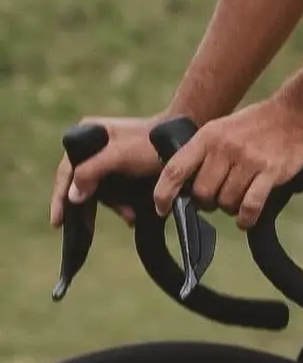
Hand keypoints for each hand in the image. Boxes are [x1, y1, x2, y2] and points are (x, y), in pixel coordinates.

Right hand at [50, 116, 164, 228]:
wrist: (184, 140)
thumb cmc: (153, 144)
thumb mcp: (120, 156)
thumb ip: (92, 171)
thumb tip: (72, 196)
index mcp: (90, 133)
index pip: (67, 169)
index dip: (60, 197)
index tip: (58, 222)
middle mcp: (96, 143)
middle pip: (83, 183)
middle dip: (92, 206)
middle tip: (90, 229)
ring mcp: (110, 155)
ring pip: (101, 189)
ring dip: (113, 206)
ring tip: (129, 216)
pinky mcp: (124, 166)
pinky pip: (115, 189)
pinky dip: (122, 203)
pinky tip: (132, 214)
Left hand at [153, 97, 302, 229]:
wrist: (296, 115)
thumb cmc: (254, 127)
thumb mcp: (221, 129)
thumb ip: (202, 155)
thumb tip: (181, 190)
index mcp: (208, 136)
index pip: (174, 170)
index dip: (163, 194)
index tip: (163, 210)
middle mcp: (225, 147)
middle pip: (201, 193)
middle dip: (207, 202)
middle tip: (220, 196)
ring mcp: (248, 159)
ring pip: (225, 202)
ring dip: (230, 208)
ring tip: (240, 197)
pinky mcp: (270, 171)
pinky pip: (249, 207)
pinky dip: (245, 219)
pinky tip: (246, 218)